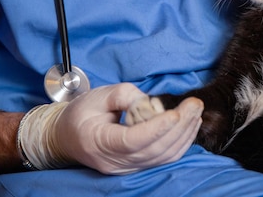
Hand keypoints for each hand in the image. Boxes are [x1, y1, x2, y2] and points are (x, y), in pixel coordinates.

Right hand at [19, 83, 202, 173]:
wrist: (67, 136)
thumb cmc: (82, 113)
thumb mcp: (99, 95)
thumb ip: (126, 95)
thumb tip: (151, 103)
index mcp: (99, 142)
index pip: (133, 141)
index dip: (158, 128)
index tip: (176, 113)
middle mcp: (114, 161)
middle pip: (154, 149)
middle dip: (180, 126)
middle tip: (195, 104)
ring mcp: (127, 167)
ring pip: (164, 156)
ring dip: (185, 133)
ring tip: (196, 111)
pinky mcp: (138, 165)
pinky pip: (164, 158)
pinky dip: (182, 142)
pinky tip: (190, 124)